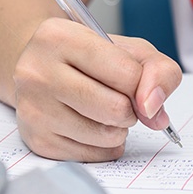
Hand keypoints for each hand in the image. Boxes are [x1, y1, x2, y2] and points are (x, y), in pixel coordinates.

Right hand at [12, 17, 182, 160]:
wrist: (39, 70)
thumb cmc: (85, 58)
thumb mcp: (126, 48)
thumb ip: (158, 71)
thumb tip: (155, 114)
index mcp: (60, 38)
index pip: (127, 74)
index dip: (142, 84)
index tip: (133, 82)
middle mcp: (38, 73)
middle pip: (116, 109)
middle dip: (130, 109)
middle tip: (117, 98)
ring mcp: (34, 109)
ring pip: (106, 136)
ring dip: (117, 129)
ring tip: (102, 111)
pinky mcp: (37, 140)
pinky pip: (92, 156)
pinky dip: (102, 146)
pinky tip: (89, 126)